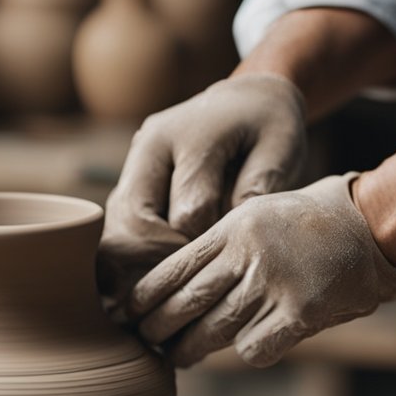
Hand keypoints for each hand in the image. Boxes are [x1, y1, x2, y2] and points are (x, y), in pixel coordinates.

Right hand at [99, 73, 306, 302]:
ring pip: (115, 229)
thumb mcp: (280, 147)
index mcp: (188, 134)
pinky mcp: (129, 185)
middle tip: (191, 290)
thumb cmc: (269, 125)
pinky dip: (133, 262)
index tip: (227, 270)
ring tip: (169, 298)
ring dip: (138, 267)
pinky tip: (156, 288)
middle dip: (160, 263)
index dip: (209, 248)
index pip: (188, 209)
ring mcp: (132, 167)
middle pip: (133, 220)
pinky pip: (117, 231)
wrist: (246, 97)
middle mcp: (148, 147)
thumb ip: (259, 187)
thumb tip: (229, 240)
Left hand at [127, 173, 395, 367]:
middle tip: (148, 342)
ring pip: (214, 329)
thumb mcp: (262, 213)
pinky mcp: (302, 312)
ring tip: (181, 359)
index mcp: (235, 228)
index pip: (175, 268)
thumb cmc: (318, 219)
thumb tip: (186, 284)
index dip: (148, 296)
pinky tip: (250, 349)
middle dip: (160, 328)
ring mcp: (274, 283)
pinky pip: (255, 346)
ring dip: (192, 350)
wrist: (377, 221)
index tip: (132, 312)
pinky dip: (249, 351)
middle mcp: (249, 255)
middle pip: (187, 302)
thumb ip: (227, 244)